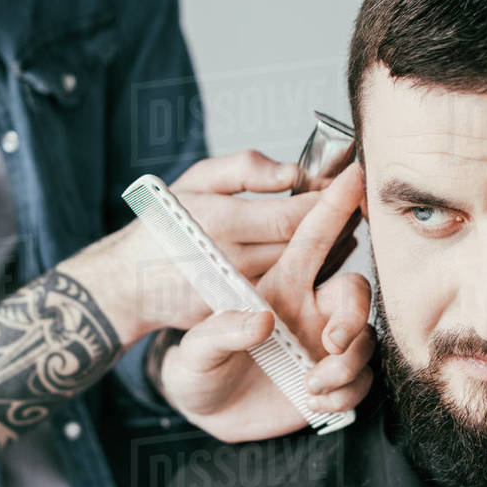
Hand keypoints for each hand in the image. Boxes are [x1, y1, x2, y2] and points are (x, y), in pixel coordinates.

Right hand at [76, 149, 351, 344]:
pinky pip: (290, 295)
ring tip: (344, 229)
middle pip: (304, 249)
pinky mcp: (238, 318)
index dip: (327, 203)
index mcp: (220, 223)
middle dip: (337, 226)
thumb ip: (244, 168)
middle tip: (358, 206)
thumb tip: (294, 173)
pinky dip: (309, 279)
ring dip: (330, 253)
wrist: (128, 285)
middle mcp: (230, 263)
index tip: (349, 186)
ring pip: (301, 275)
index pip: (292, 218)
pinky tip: (320, 262)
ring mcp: (235, 296)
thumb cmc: (164, 223)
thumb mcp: (195, 181)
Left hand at [157, 162, 374, 441]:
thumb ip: (221, 330)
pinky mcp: (332, 385)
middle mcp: (307, 311)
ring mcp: (322, 348)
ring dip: (349, 363)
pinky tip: (315, 403)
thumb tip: (263, 320)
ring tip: (311, 385)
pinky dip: (347, 394)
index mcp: (279, 285)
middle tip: (332, 340)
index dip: (334, 205)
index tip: (355, 175)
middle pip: (355, 290)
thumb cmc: (194, 367)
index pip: (313, 236)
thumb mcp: (194, 350)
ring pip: (365, 339)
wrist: (200, 414)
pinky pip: (361, 381)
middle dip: (353, 311)